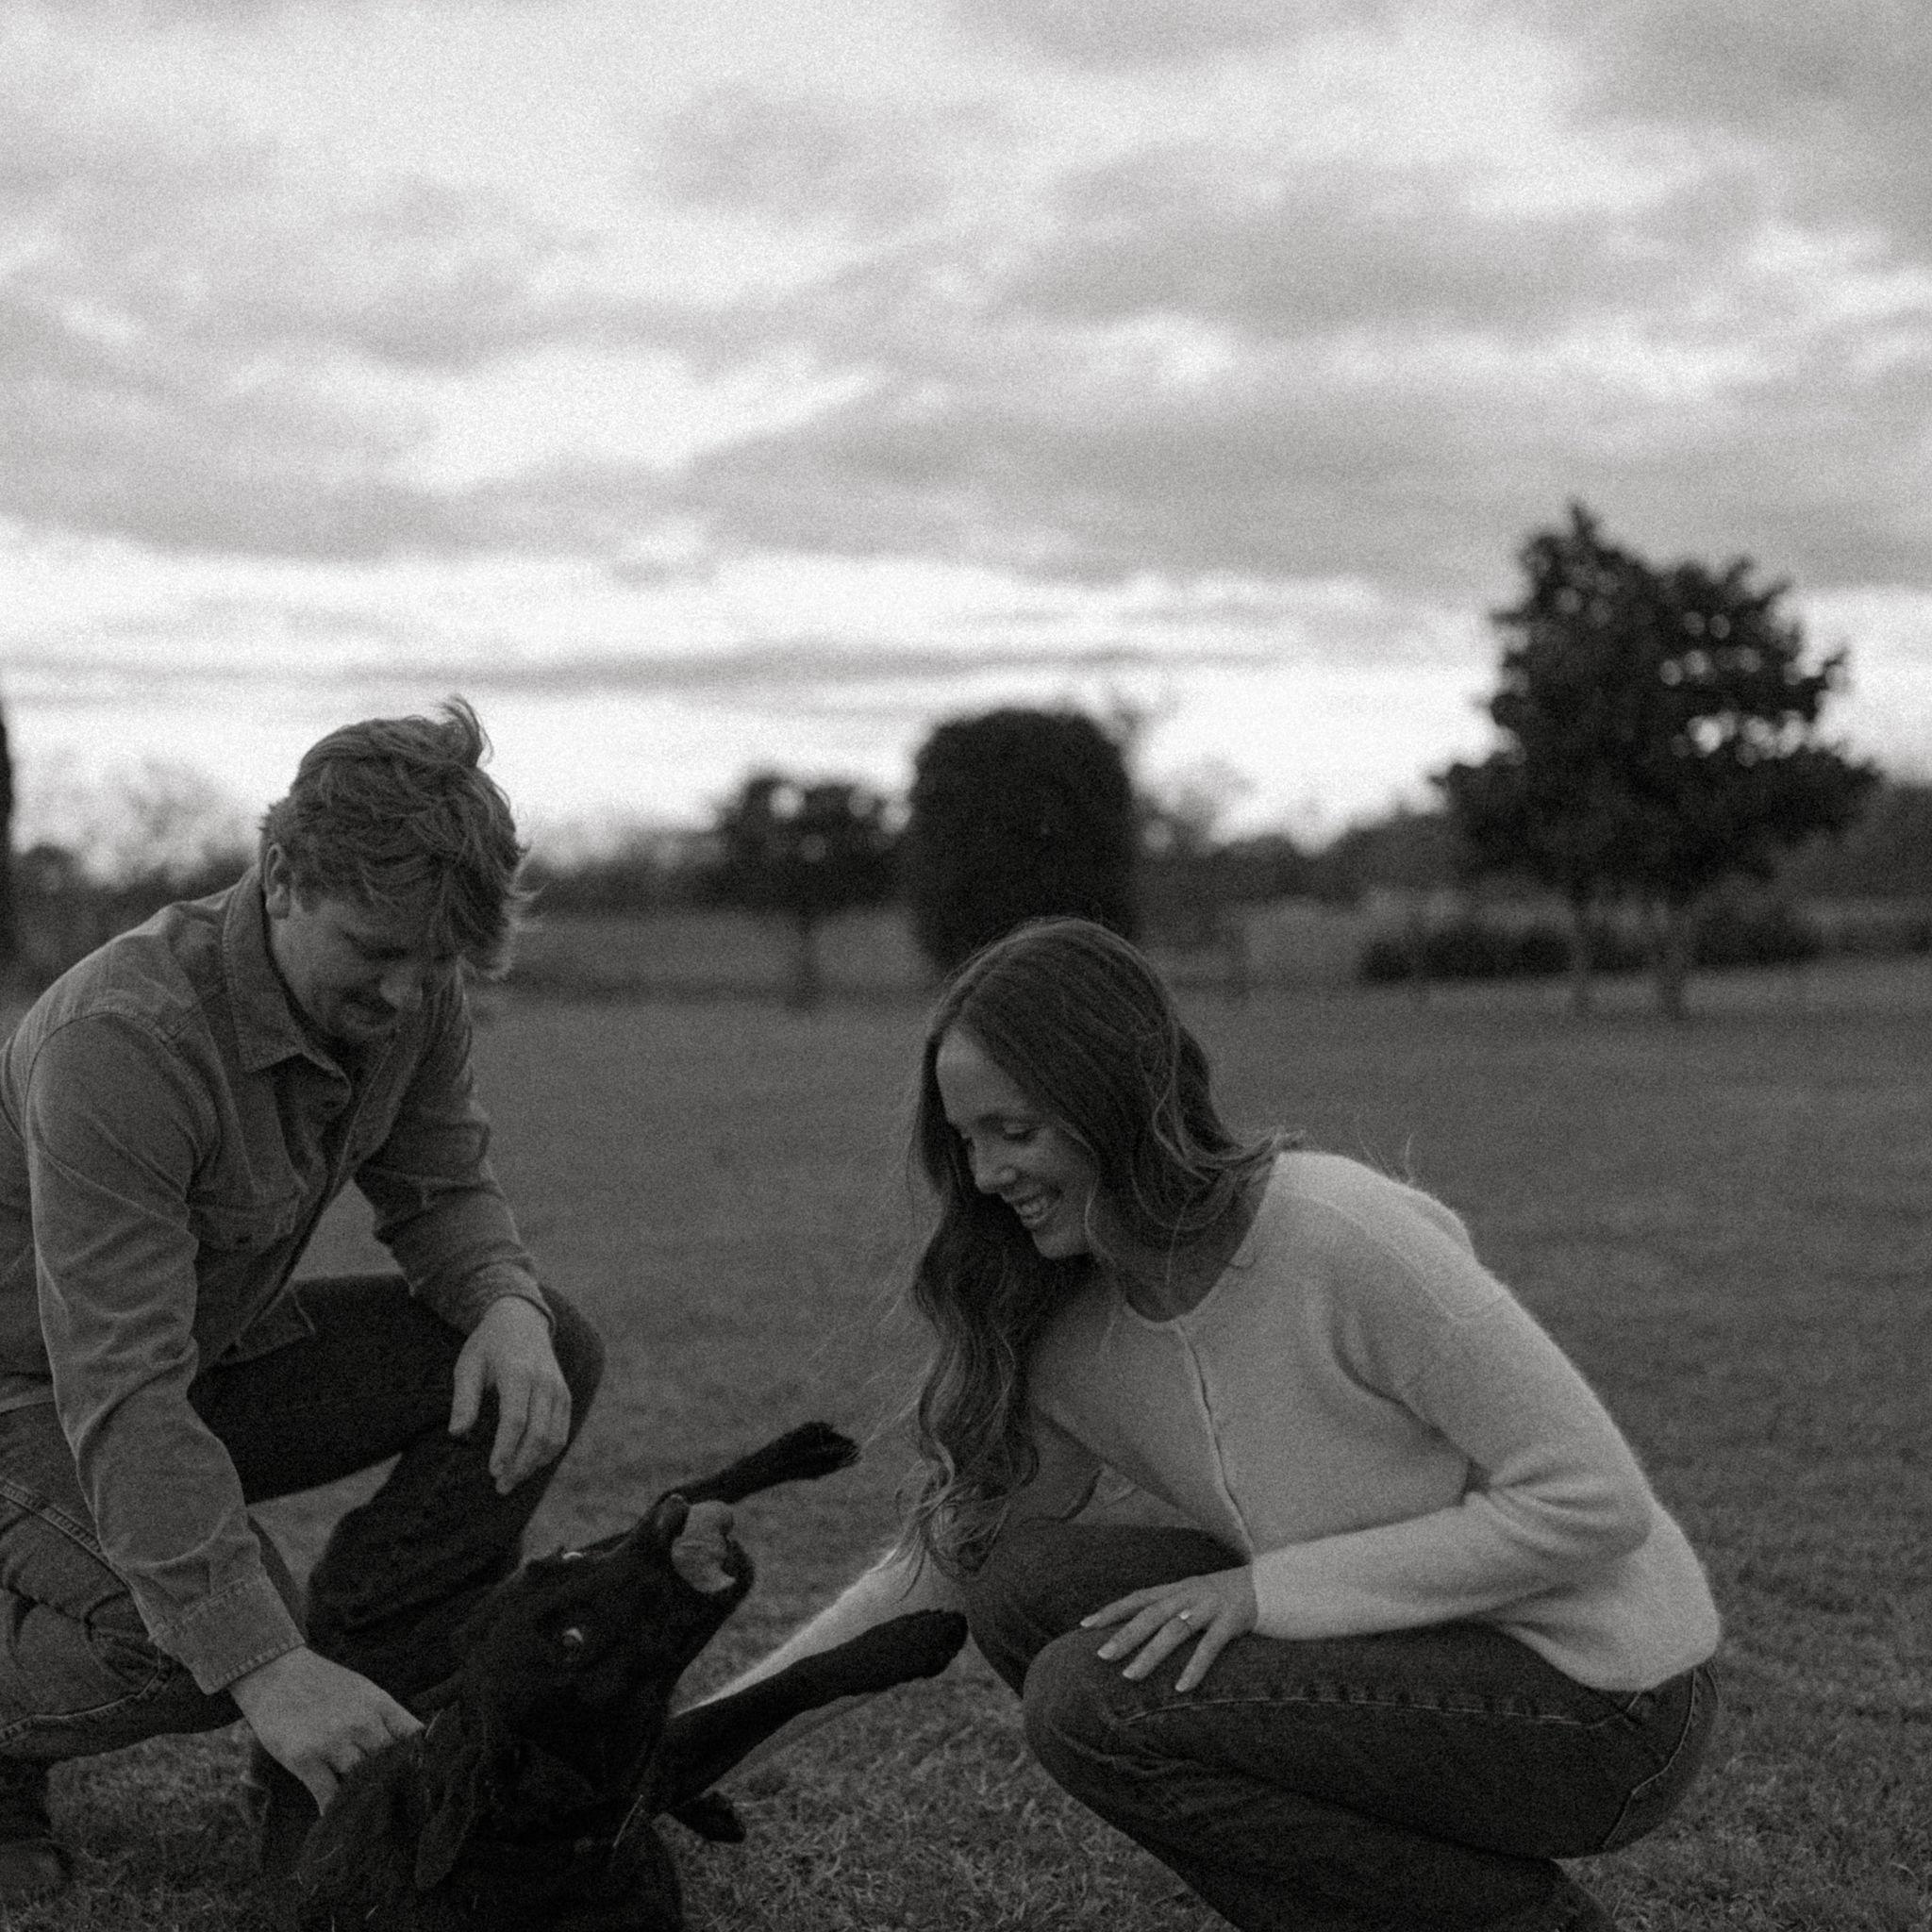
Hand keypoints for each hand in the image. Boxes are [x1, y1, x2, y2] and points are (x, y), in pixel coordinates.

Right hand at [231, 1646, 421, 1813]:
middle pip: (389, 1764)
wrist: (276, 1673)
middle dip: (391, 1782)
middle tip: (391, 1801)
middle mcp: (361, 1722)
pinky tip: (337, 1815)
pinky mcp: (305, 1758)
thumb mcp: (363, 1690)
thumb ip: (385, 1716)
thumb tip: (411, 1745)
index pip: (413, 1737)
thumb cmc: (323, 1683)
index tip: (419, 1776)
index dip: (419, 1759)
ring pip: (361, 1781)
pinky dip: (334, 1808)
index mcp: (379, 1704)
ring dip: (362, 1796)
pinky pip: (329, 1794)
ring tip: (364, 1811)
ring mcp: (332, 1741)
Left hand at [449, 1295, 570, 1493]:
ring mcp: (558, 1388)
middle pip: (539, 1433)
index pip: (516, 1419)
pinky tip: (528, 1464)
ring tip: (513, 1480)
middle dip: (521, 1464)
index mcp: (518, 1372)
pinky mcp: (564, 1395)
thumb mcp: (468, 1364)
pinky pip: (562, 1430)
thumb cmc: (488, 1345)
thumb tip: (457, 1434)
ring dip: (535, 1463)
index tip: (493, 1472)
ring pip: (555, 1436)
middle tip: (501, 1487)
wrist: (522, 1319)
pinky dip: (548, 1452)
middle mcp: (544, 1381)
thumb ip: (464, 1399)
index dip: (505, 1448)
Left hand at [1079, 1565, 1257, 1691]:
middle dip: (1124, 1635)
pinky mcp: (1232, 1620)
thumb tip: (1141, 1630)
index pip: (1138, 1597)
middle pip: (1150, 1614)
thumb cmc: (1229, 1597)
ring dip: (1151, 1655)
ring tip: (1131, 1676)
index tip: (1085, 1625)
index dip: (1112, 1610)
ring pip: (1175, 1630)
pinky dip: (1194, 1666)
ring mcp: (1210, 1606)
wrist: (1274, 1584)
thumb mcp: (1196, 1597)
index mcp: (1178, 1589)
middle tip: (1102, 1657)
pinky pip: (1210, 1646)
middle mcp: (1189, 1594)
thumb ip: (1172, 1609)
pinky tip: (1181, 1687)